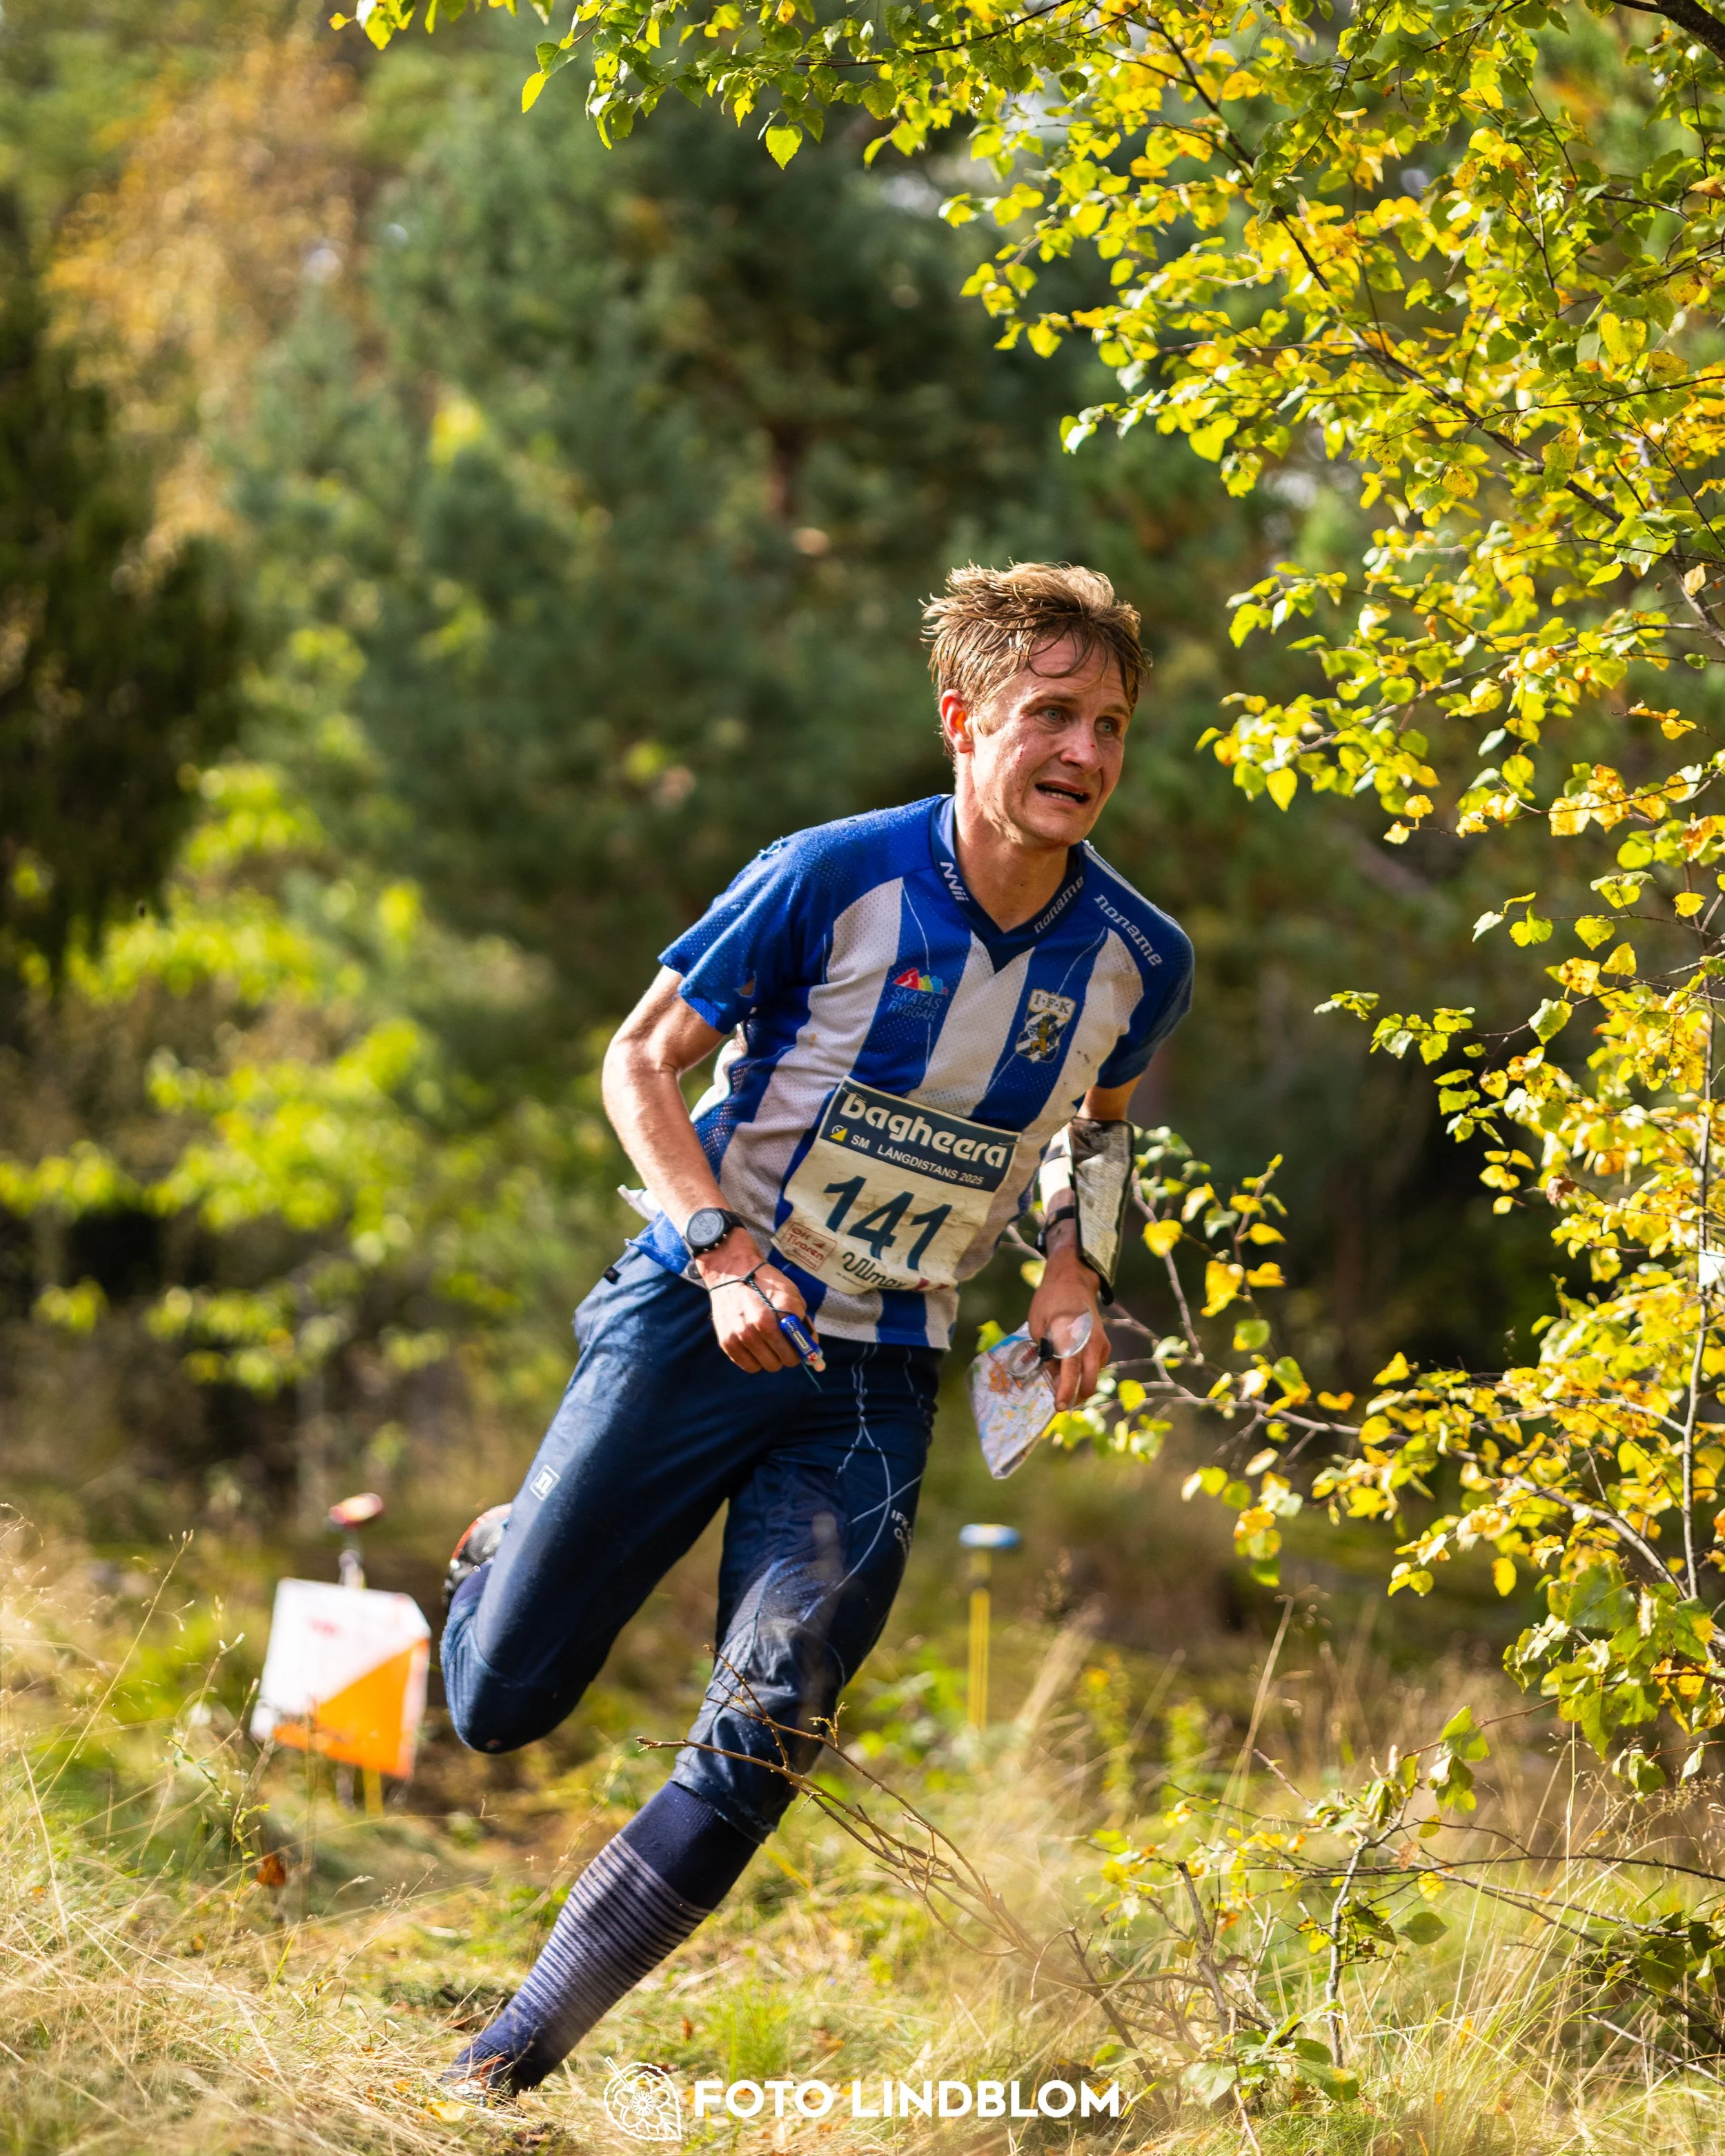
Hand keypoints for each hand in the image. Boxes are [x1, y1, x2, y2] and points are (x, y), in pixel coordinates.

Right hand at [695, 1231, 809, 1373]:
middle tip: (784, 1343)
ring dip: (772, 1357)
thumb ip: (803, 1320)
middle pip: (787, 1360)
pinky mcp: (727, 1343)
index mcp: (782, 1312)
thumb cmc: (765, 1282)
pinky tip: (754, 1346)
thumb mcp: (791, 1294)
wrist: (731, 1271)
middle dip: (789, 1353)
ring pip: (769, 1366)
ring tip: (767, 1342)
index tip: (803, 1348)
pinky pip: (750, 1367)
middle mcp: (762, 1326)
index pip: (802, 1348)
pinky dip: (755, 1360)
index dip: (805, 1349)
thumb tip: (812, 1346)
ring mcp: (742, 1336)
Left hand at [1028, 1245, 1107, 1411]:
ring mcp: (1100, 1345)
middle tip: (1060, 1401)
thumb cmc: (1050, 1301)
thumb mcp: (1038, 1326)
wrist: (1073, 1280)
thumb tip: (1050, 1375)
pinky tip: (1069, 1365)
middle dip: (1076, 1397)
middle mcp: (1091, 1344)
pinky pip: (1095, 1367)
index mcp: (1072, 1338)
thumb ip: (1045, 1353)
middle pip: (1089, 1383)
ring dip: (1079, 1384)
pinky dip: (1084, 1372)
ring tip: (1059, 1376)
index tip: (1060, 1407)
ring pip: (1092, 1377)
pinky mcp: (1104, 1345)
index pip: (1071, 1372)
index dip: (1065, 1392)